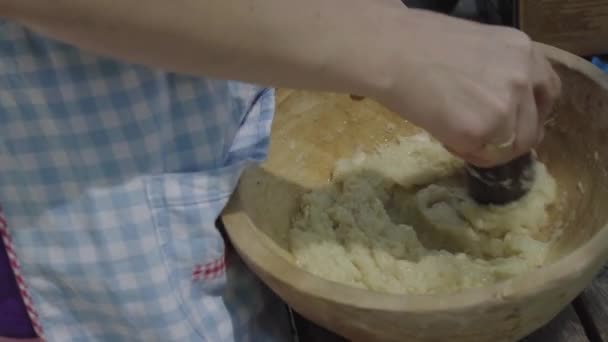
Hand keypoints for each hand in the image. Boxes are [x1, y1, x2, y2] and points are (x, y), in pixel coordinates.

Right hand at [374, 10, 560, 166]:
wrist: (390, 51)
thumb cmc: (418, 43)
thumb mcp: (479, 47)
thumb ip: (500, 72)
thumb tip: (504, 105)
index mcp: (523, 51)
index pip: (547, 92)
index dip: (532, 112)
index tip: (514, 122)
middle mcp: (523, 78)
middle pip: (534, 127)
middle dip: (510, 138)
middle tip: (485, 140)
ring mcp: (504, 107)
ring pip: (510, 146)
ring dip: (487, 147)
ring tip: (454, 133)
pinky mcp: (479, 131)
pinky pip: (481, 155)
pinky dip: (464, 151)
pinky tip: (442, 134)